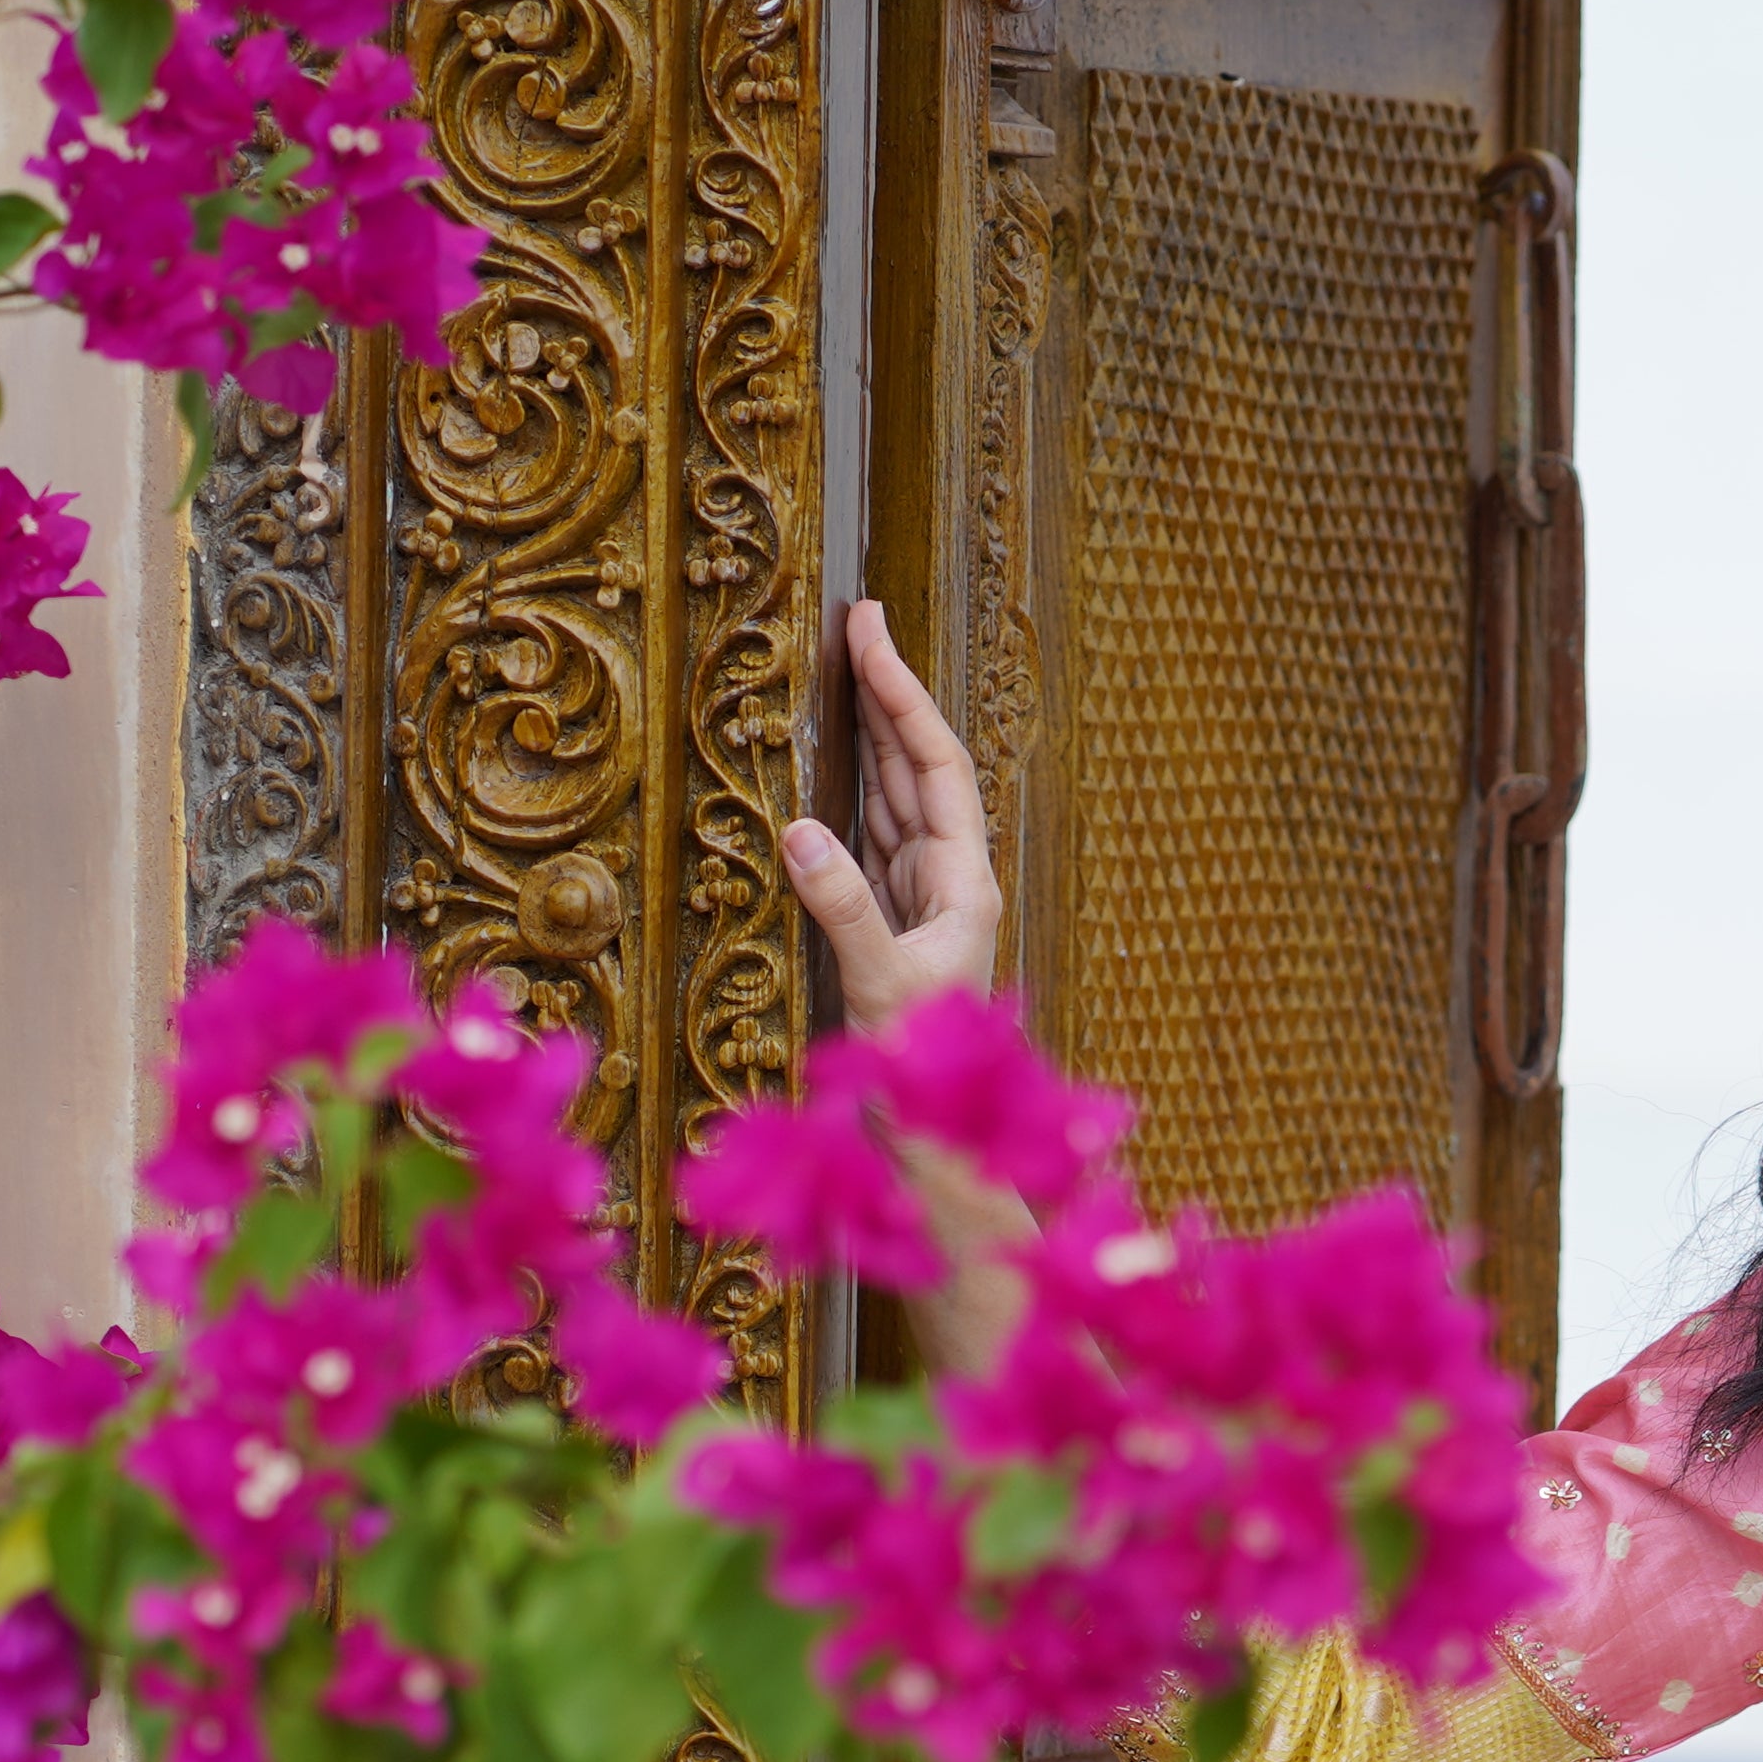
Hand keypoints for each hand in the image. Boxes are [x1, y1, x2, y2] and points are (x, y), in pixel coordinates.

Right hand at [786, 596, 1001, 1037]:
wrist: (933, 1139)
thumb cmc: (921, 1070)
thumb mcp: (878, 983)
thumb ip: (840, 908)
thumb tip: (798, 829)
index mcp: (964, 882)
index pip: (937, 766)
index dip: (903, 696)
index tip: (872, 633)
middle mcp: (949, 881)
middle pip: (919, 766)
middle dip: (889, 694)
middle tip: (859, 621)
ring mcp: (920, 899)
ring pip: (894, 795)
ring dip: (871, 734)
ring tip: (846, 670)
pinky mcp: (890, 922)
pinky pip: (871, 836)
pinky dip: (851, 790)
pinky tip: (834, 762)